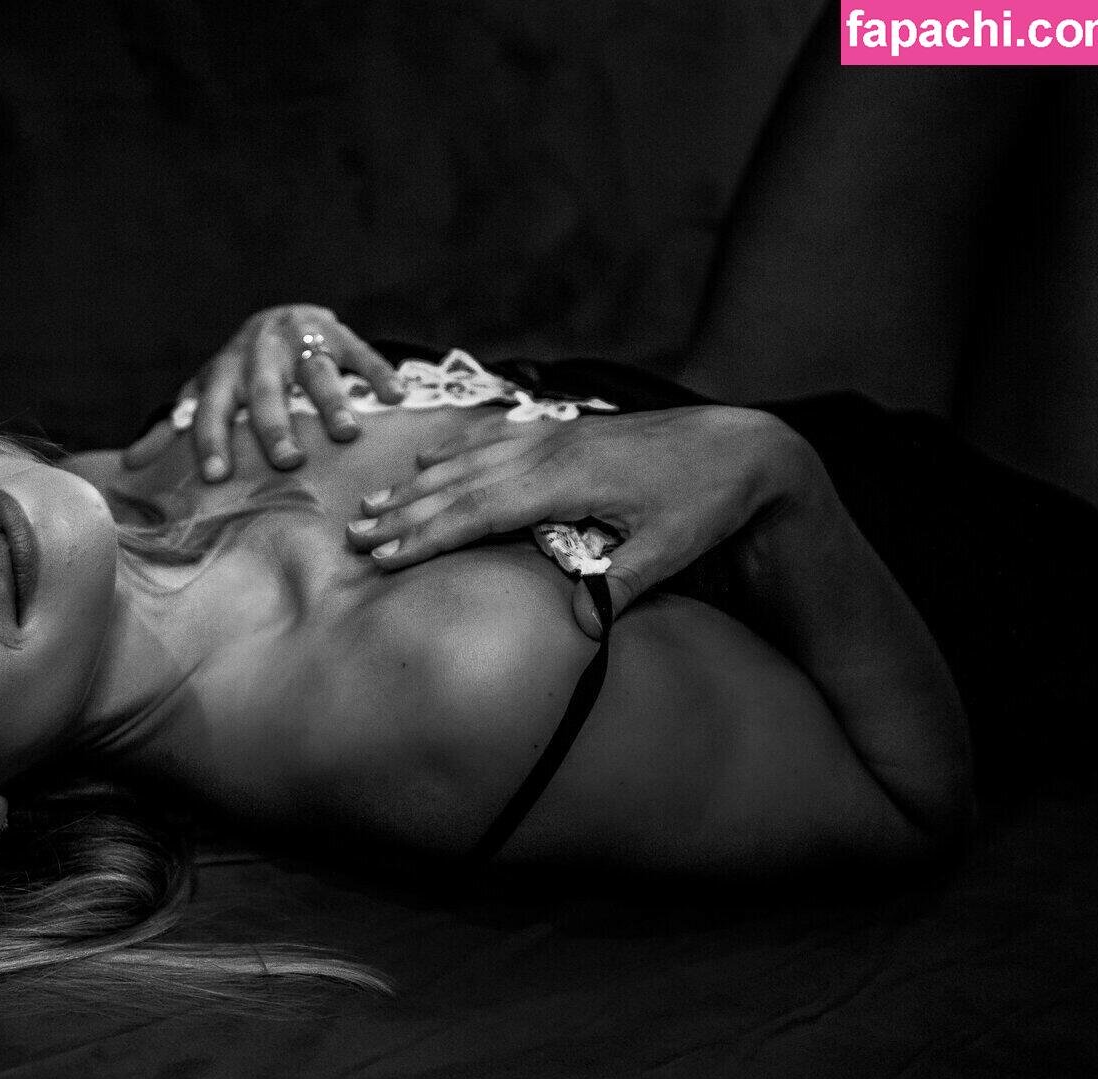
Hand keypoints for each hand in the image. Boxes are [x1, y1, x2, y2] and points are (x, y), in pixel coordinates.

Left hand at [122, 304, 405, 481]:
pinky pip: (360, 353)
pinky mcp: (337, 334)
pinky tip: (393, 396)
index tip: (218, 475)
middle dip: (274, 426)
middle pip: (265, 393)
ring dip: (331, 401)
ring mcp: (299, 341)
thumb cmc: (237, 374)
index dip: (212, 441)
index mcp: (222, 375)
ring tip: (346, 432)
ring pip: (314, 372)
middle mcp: (258, 356)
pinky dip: (377, 373)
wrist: (280, 319)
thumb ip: (171, 430)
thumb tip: (128, 466)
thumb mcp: (204, 396)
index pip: (211, 410)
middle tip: (288, 460)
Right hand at [344, 405, 809, 637]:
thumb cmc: (706, 500)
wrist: (743, 443)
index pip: (478, 512)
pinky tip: (427, 457)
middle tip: (354, 535)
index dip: (427, 536)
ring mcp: (553, 436)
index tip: (384, 556)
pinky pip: (492, 438)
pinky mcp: (562, 431)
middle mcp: (549, 451)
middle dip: (403, 513)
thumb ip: (620, 584)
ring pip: (468, 460)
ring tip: (373, 503)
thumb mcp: (671, 550)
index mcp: (567, 481)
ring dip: (417, 485)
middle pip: (459, 486)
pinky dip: (453, 449)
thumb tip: (581, 629)